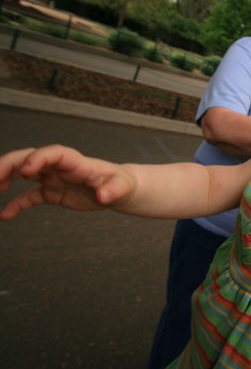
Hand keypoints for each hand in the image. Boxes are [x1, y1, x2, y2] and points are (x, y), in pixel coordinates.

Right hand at [0, 145, 135, 219]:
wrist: (119, 190)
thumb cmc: (121, 183)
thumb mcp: (122, 187)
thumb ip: (112, 190)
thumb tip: (103, 196)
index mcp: (76, 162)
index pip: (53, 153)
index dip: (38, 158)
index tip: (26, 171)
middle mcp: (60, 167)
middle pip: (29, 158)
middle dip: (9, 164)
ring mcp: (53, 178)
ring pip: (22, 173)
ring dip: (5, 177)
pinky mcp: (51, 192)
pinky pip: (28, 196)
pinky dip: (15, 204)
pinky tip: (4, 215)